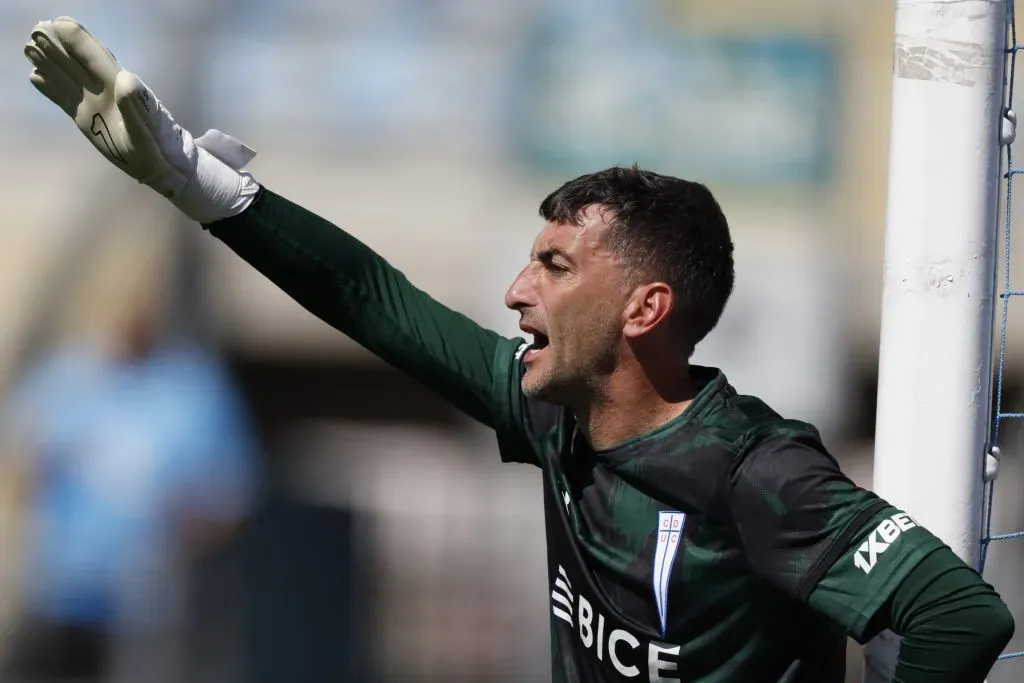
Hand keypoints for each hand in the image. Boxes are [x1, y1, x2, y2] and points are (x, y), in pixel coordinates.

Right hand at [25, 16, 257, 222]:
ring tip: (30, 47)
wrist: (163, 166)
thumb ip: (137, 106)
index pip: (96, 58)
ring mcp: (94, 104)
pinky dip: (50, 88)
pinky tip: (36, 77)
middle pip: (78, 63)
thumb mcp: (150, 130)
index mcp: (120, 88)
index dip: (79, 40)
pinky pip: (64, 99)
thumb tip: (124, 77)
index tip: (61, 24)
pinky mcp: (86, 119)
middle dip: (58, 46)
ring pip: (68, 77)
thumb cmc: (160, 147)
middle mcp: (104, 91)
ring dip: (50, 62)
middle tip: (38, 28)